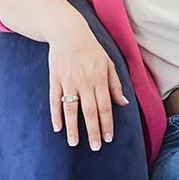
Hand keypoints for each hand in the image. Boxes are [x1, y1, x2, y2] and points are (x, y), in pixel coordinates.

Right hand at [48, 16, 128, 149]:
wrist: (68, 32)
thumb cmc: (91, 48)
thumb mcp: (109, 63)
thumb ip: (115, 84)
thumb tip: (123, 103)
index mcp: (99, 79)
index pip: (105, 106)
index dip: (107, 124)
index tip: (108, 139)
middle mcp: (84, 82)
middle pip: (89, 111)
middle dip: (93, 131)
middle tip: (95, 147)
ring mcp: (68, 81)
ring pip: (71, 109)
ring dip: (73, 127)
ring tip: (73, 143)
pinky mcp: (55, 79)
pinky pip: (55, 100)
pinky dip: (56, 114)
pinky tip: (58, 127)